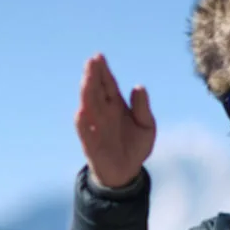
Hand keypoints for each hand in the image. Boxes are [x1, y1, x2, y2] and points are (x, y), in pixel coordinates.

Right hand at [75, 53, 155, 187]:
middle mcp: (103, 113)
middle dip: (93, 76)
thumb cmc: (136, 146)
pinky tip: (82, 111)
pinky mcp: (91, 143)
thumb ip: (142, 108)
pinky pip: (84, 132)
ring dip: (86, 93)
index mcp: (116, 105)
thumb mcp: (147, 126)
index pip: (108, 84)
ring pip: (88, 106)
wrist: (128, 173)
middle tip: (91, 61)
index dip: (103, 71)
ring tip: (86, 80)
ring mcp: (95, 127)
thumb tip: (138, 86)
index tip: (98, 56)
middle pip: (96, 90)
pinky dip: (83, 122)